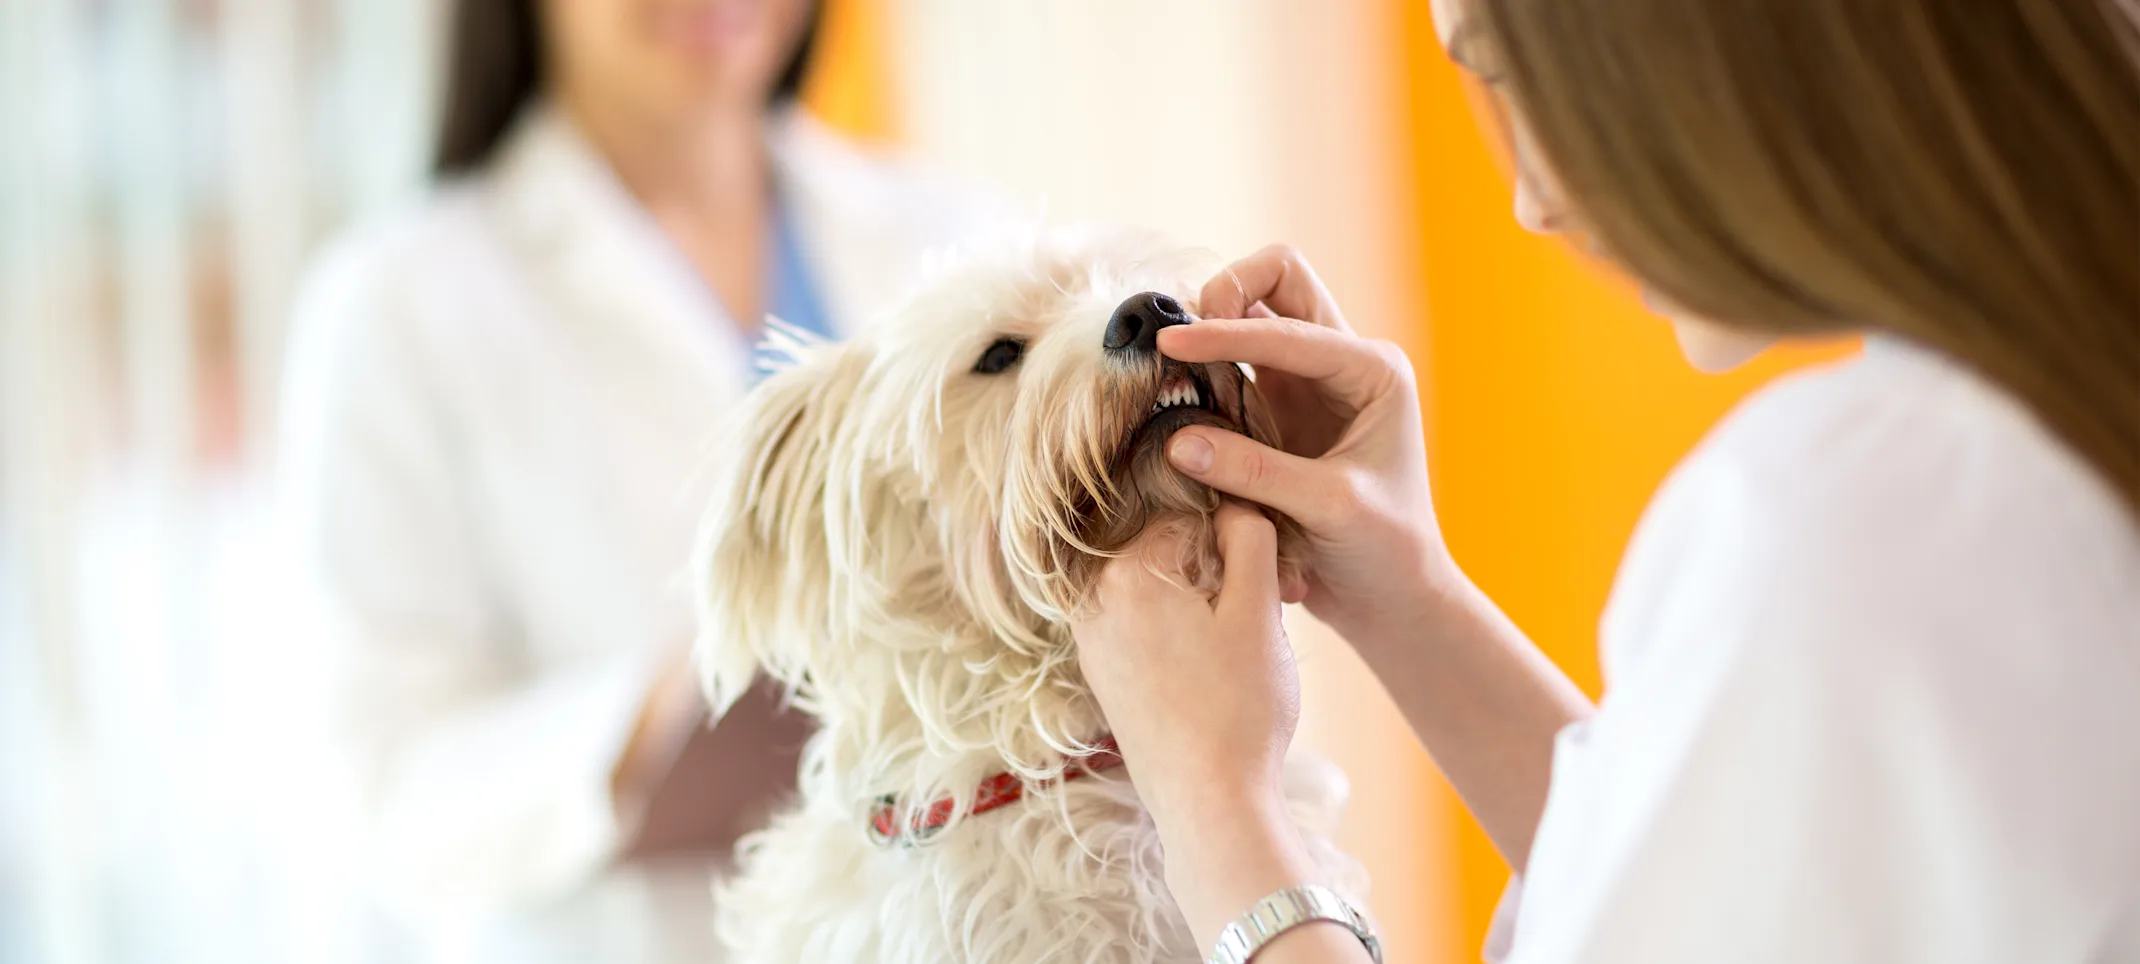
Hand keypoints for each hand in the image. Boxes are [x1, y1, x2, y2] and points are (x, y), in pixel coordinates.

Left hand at [1073, 501, 1337, 947]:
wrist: (1208, 804)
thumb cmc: (1240, 708)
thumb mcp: (1259, 610)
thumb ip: (1248, 538)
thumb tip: (1233, 503)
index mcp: (1128, 572)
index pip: (1194, 519)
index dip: (1240, 546)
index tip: (1270, 584)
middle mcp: (1095, 600)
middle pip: (1169, 554)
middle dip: (1217, 575)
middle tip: (1263, 617)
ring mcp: (1092, 641)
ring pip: (1157, 592)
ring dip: (1200, 606)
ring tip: (1238, 650)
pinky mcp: (1101, 676)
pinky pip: (1142, 628)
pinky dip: (1177, 636)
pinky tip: (1209, 672)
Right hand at [1171, 245, 1457, 643]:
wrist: (1393, 596)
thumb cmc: (1383, 551)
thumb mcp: (1327, 509)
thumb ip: (1255, 471)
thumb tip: (1177, 440)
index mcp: (1372, 370)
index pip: (1288, 327)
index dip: (1225, 333)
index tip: (1171, 345)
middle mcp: (1343, 362)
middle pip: (1278, 278)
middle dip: (1227, 291)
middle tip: (1182, 339)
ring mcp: (1307, 381)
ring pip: (1252, 311)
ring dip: (1211, 327)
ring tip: (1169, 364)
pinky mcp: (1277, 408)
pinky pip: (1233, 362)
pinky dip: (1203, 365)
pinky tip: (1177, 392)